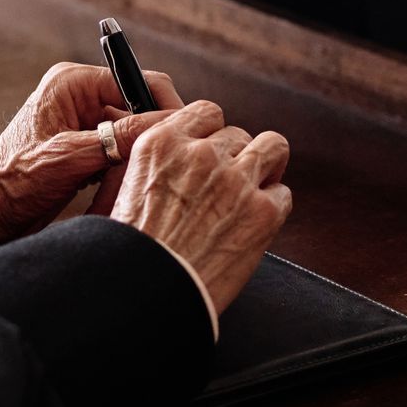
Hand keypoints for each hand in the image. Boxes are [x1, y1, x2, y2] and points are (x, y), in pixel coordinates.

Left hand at [0, 62, 184, 251]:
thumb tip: (168, 124)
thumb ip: (118, 139)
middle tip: (164, 165)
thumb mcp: (69, 158)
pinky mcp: (86, 149)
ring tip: (140, 180)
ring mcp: (85, 124)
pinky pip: (122, 153)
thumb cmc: (11, 182)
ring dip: (140, 157)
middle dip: (152, 136)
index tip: (184, 137)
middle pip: (141, 108)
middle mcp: (81, 97)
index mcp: (74, 83)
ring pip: (135, 134)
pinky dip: (127, 170)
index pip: (140, 81)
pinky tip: (122, 189)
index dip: (165, 107)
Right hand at [109, 100, 292, 312]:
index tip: (214, 146)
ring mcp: (236, 179)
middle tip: (230, 184)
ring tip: (261, 185)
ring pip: (273, 147)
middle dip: (236, 157)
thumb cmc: (133, 254)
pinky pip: (283, 194)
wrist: (147, 293)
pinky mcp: (263, 211)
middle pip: (238, 134)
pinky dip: (273, 208)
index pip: (205, 112)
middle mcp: (200, 154)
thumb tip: (178, 162)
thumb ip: (156, 166)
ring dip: (268, 165)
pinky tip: (255, 225)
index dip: (213, 132)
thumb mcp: (123, 193)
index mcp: (161, 144)